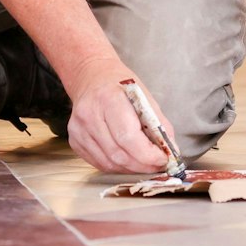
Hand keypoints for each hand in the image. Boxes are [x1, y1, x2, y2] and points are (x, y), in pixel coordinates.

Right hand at [64, 60, 170, 174]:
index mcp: (108, 99)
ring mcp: (79, 130)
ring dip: (131, 168)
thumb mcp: (144, 96)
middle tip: (158, 165)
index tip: (163, 159)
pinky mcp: (75, 141)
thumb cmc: (120, 86)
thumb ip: (158, 124)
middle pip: (118, 153)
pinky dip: (117, 166)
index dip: (147, 154)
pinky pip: (99, 163)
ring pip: (108, 163)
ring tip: (146, 164)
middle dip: (142, 165)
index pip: (128, 136)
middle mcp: (89, 115)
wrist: (92, 77)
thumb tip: (170, 151)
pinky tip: (129, 161)